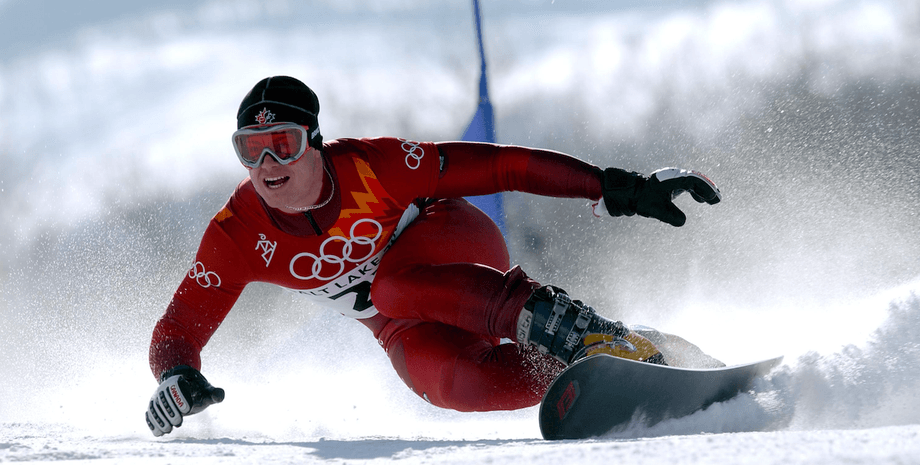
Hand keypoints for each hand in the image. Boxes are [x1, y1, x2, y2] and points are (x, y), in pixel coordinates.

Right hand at [145, 365, 224, 436]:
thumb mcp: (208, 391)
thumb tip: (220, 395)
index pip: (176, 386)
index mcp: (179, 379)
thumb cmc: (199, 391)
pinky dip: (152, 423)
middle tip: (178, 423)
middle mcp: (165, 386)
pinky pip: (150, 413)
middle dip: (169, 412)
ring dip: (159, 419)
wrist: (186, 390)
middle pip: (162, 398)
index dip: (180, 398)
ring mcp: (157, 396)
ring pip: (154, 406)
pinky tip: (158, 433)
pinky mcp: (153, 405)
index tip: (187, 411)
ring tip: (168, 430)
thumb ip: (214, 393)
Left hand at [599, 167, 720, 225]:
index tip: (713, 199)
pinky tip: (699, 200)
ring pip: (692, 181)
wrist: (629, 193)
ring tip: (711, 200)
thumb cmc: (642, 200)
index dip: (705, 189)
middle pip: (696, 179)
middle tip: (717, 199)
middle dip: (707, 189)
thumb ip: (672, 217)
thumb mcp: (658, 211)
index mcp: (673, 179)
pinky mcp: (669, 182)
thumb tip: (683, 221)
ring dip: (702, 190)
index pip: (694, 181)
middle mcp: (674, 176)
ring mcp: (671, 178)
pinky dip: (695, 191)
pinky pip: (687, 184)